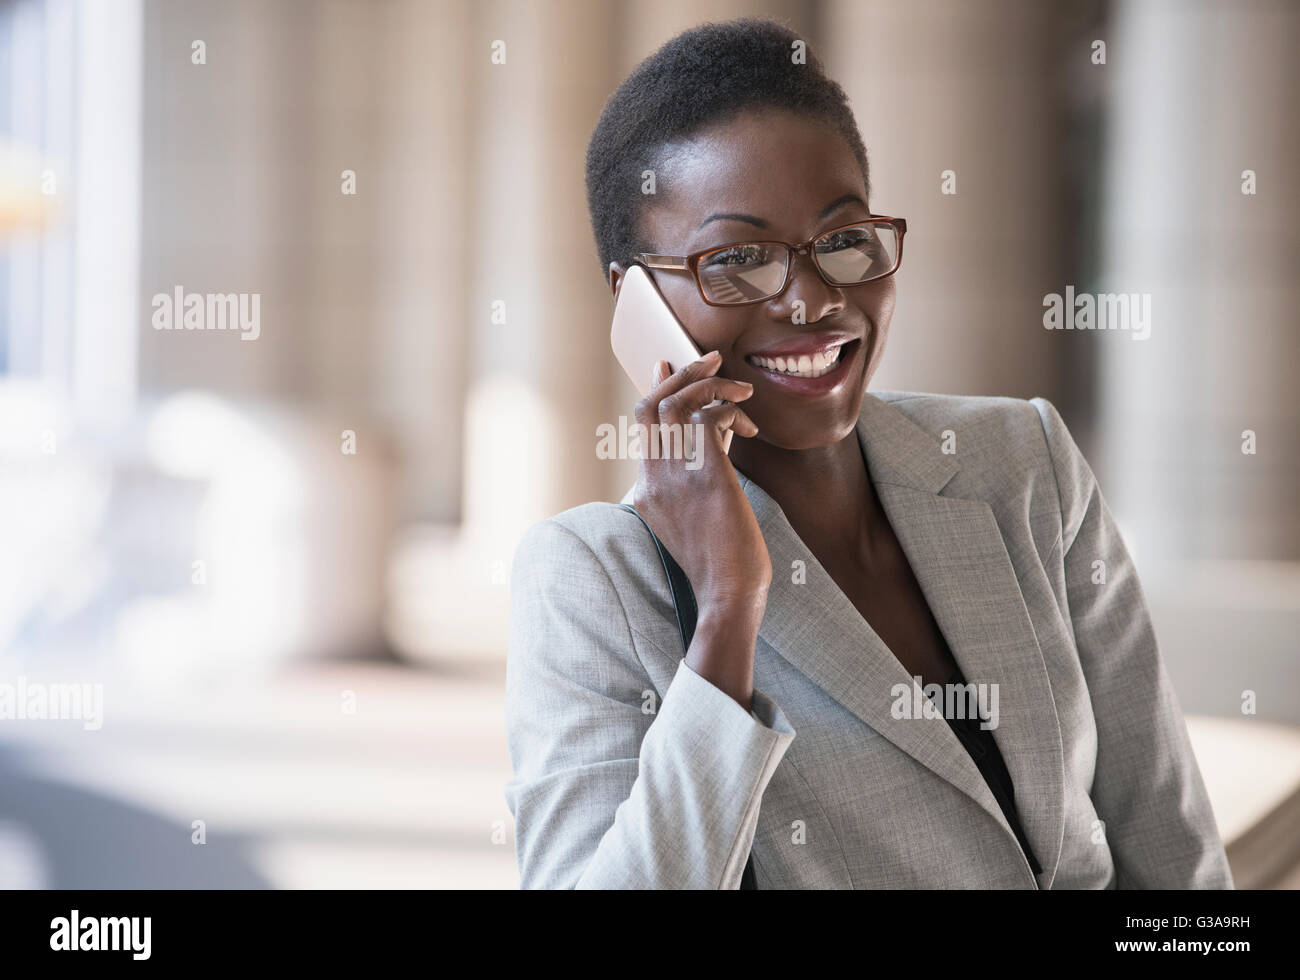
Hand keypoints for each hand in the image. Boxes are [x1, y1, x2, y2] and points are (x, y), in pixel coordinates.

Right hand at [632, 352, 771, 703]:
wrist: (728, 598)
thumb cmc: (723, 564)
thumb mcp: (698, 517)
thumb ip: (697, 477)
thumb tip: (719, 437)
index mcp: (646, 490)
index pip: (643, 425)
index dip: (660, 389)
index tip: (675, 366)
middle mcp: (652, 479)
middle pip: (649, 405)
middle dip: (682, 374)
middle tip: (712, 360)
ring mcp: (674, 477)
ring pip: (676, 402)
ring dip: (710, 383)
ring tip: (741, 388)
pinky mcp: (705, 475)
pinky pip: (707, 418)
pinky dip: (730, 409)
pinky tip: (751, 424)